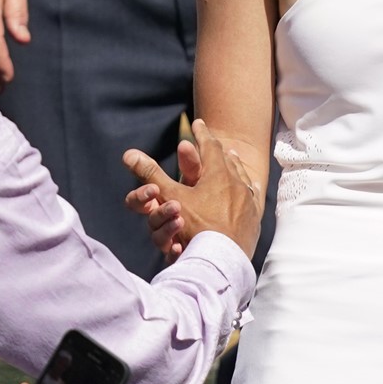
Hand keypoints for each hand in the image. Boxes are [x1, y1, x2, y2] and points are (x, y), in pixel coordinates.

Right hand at [122, 120, 263, 258]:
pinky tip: (250, 191)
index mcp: (218, 175)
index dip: (202, 134)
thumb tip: (129, 154)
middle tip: (218, 145)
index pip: (210, 147)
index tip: (198, 123)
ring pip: (243, 180)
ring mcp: (248, 204)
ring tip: (232, 162)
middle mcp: (238, 185)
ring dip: (235, 169)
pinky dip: (247, 191)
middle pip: (229, 163)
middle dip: (220, 152)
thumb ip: (151, 175)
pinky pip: (251, 199)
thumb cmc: (195, 228)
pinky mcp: (253, 221)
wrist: (222, 261)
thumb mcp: (171, 198)